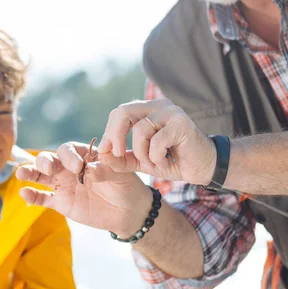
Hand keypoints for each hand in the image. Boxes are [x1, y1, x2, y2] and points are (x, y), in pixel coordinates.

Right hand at [16, 142, 152, 236]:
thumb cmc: (126, 186)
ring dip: (30, 173)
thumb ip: (106, 168)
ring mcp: (63, 185)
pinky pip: (42, 198)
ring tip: (21, 174)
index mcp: (83, 156)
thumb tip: (90, 169)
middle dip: (45, 161)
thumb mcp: (121, 174)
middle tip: (49, 168)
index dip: (69, 156)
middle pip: (49, 159)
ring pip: (41, 176)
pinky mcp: (60, 202)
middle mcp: (69, 168)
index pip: (68, 150)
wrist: (127, 212)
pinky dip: (32, 196)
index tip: (78, 167)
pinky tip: (24, 193)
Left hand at [97, 99, 216, 184]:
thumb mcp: (141, 161)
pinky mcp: (182, 123)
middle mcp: (158, 106)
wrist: (202, 167)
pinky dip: (156, 157)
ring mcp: (171, 112)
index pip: (118, 113)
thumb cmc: (172, 161)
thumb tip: (101, 155)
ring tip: (154, 162)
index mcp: (147, 111)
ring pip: (140, 130)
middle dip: (116, 136)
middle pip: (123, 112)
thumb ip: (121, 159)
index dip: (108, 133)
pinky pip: (156, 141)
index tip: (105, 151)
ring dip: (142, 153)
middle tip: (118, 154)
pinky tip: (166, 160)